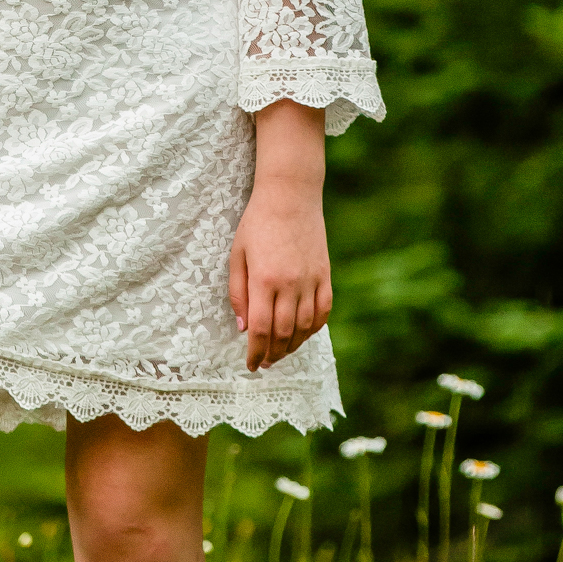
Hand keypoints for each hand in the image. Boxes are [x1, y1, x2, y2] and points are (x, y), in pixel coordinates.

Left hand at [229, 100, 331, 372]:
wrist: (290, 196)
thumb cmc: (256, 223)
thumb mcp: (237, 255)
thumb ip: (238, 293)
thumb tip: (243, 329)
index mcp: (264, 280)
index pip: (259, 330)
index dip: (255, 353)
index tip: (251, 366)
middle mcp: (290, 284)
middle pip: (282, 333)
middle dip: (272, 353)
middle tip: (264, 363)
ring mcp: (310, 280)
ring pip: (304, 327)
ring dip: (292, 345)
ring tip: (280, 353)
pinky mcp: (325, 275)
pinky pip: (323, 311)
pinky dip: (313, 329)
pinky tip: (303, 334)